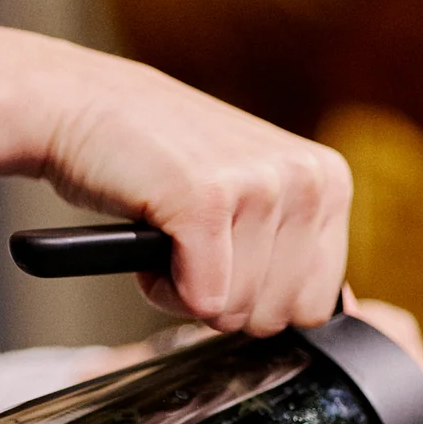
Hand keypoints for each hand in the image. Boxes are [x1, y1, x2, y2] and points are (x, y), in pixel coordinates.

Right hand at [41, 56, 350, 336]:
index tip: (223, 254)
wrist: (84, 106)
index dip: (255, 300)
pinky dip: (160, 286)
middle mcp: (305, 180)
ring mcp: (259, 186)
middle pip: (272, 317)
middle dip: (219, 299)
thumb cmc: (162, 163)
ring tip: (167, 231)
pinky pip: (200, 299)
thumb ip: (297, 251)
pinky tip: (151, 233)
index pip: (315, 308)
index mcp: (329, 182)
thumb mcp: (253, 200)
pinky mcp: (206, 200)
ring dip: (182, 289)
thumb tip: (338, 316)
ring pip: (232, 312)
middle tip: (188, 242)